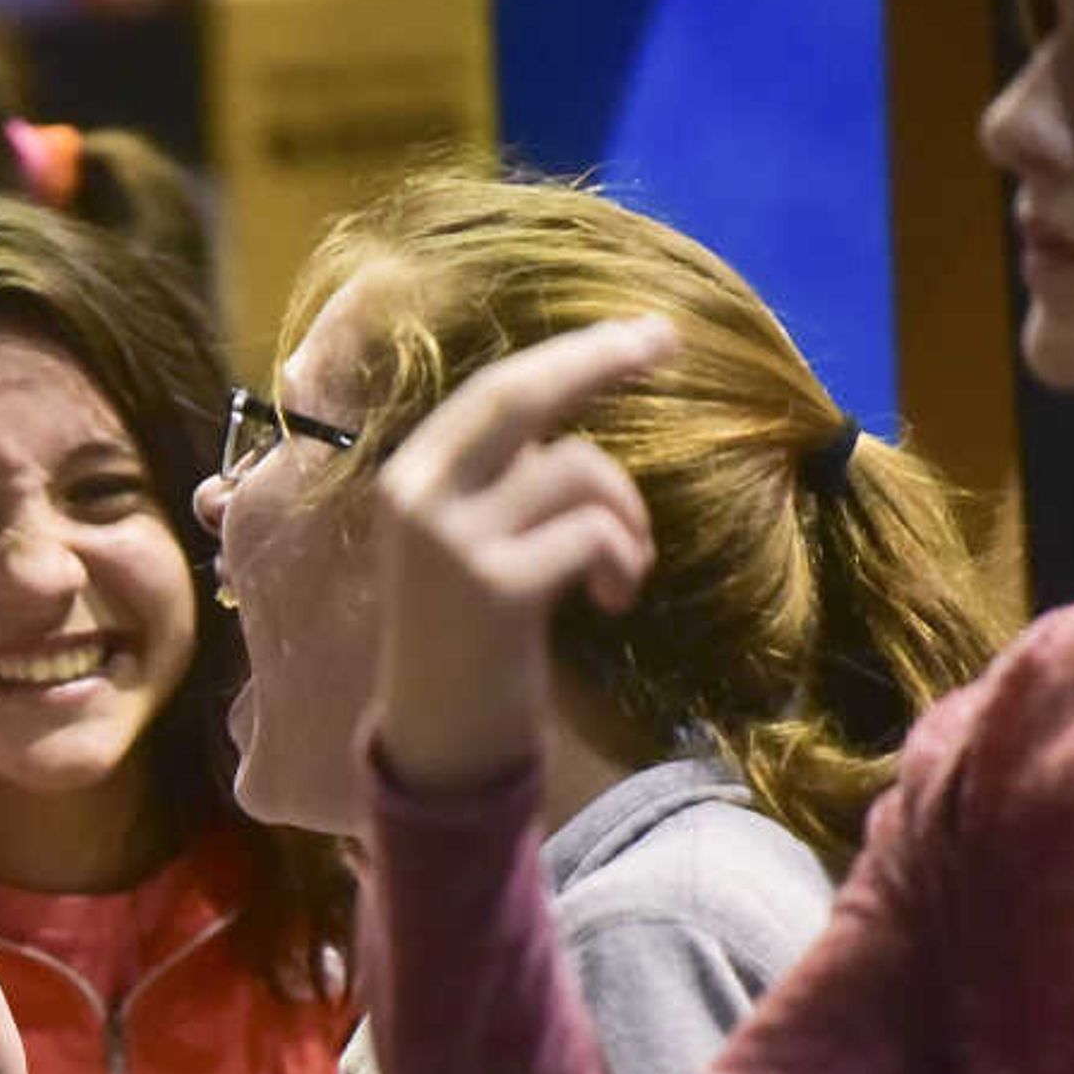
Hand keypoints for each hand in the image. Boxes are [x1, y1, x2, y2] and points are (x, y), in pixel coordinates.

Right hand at [366, 316, 673, 794]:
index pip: (493, 389)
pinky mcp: (495, 588)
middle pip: (519, 396)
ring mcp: (452, 542)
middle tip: (664, 341)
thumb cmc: (465, 636)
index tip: (641, 333)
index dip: (570, 354)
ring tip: (627, 565)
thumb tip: (576, 397)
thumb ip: (499, 476)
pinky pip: (594, 534)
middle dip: (599, 360)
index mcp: (409, 477)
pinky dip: (624, 560)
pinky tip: (614, 599)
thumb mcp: (466, 540)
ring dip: (626, 512)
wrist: (437, 739)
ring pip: (576, 470)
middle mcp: (419, 497)